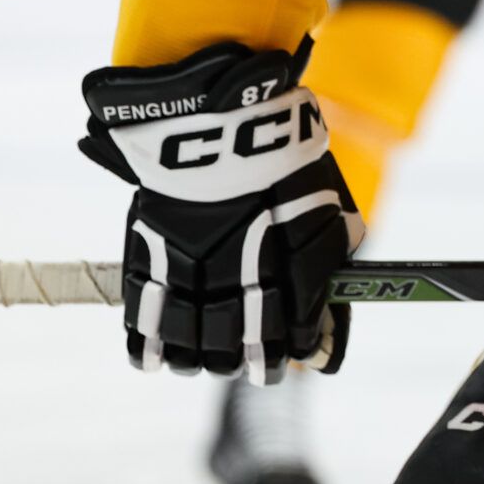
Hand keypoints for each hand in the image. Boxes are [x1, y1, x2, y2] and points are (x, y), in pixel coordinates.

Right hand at [78, 41, 363, 383]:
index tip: (299, 358)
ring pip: (194, 336)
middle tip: (255, 369)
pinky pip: (144, 311)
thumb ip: (330, 243)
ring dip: (203, 360)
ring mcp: (191, 263)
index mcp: (289, 256)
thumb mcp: (322, 194)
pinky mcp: (150, 251)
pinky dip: (147, 345)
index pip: (297, 327)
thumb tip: (339, 283)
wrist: (219, 114)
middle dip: (250, 363)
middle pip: (243, 340)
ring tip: (208, 365)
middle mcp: (240, 269)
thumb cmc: (279, 152)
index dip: (299, 350)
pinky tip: (155, 363)